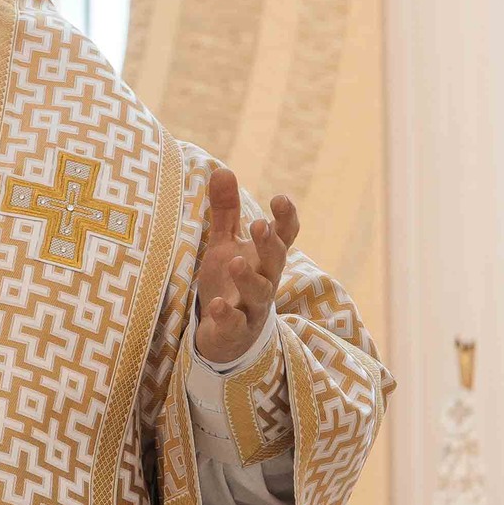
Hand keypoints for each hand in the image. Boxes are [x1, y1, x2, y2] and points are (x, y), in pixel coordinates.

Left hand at [195, 168, 298, 365]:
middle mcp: (265, 280)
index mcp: (264, 257)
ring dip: (249, 278)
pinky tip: (217, 305)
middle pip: (276, 261)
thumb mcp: (225, 243)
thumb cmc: (230, 281)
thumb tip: (223, 169)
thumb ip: (226, 211)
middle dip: (269, 244)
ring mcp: (252, 308)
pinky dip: (228, 315)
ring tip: (235, 262)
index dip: (286, 219)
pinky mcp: (236, 331)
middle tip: (260, 224)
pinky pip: (236, 324)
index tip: (280, 199)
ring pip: (259, 293)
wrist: (226, 335)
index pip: (284, 236)